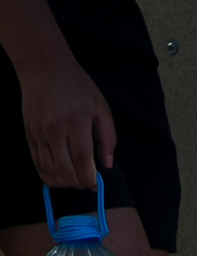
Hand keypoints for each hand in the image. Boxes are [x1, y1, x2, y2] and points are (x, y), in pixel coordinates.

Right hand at [18, 55, 114, 189]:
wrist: (44, 70)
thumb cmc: (78, 88)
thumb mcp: (101, 108)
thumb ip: (108, 138)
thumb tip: (107, 164)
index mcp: (76, 123)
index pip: (81, 160)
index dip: (89, 178)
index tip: (96, 185)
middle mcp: (55, 130)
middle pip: (64, 170)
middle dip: (78, 183)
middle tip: (87, 183)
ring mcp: (39, 133)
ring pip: (48, 170)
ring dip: (63, 182)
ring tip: (75, 180)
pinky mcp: (29, 135)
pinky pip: (37, 162)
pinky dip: (48, 174)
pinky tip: (59, 175)